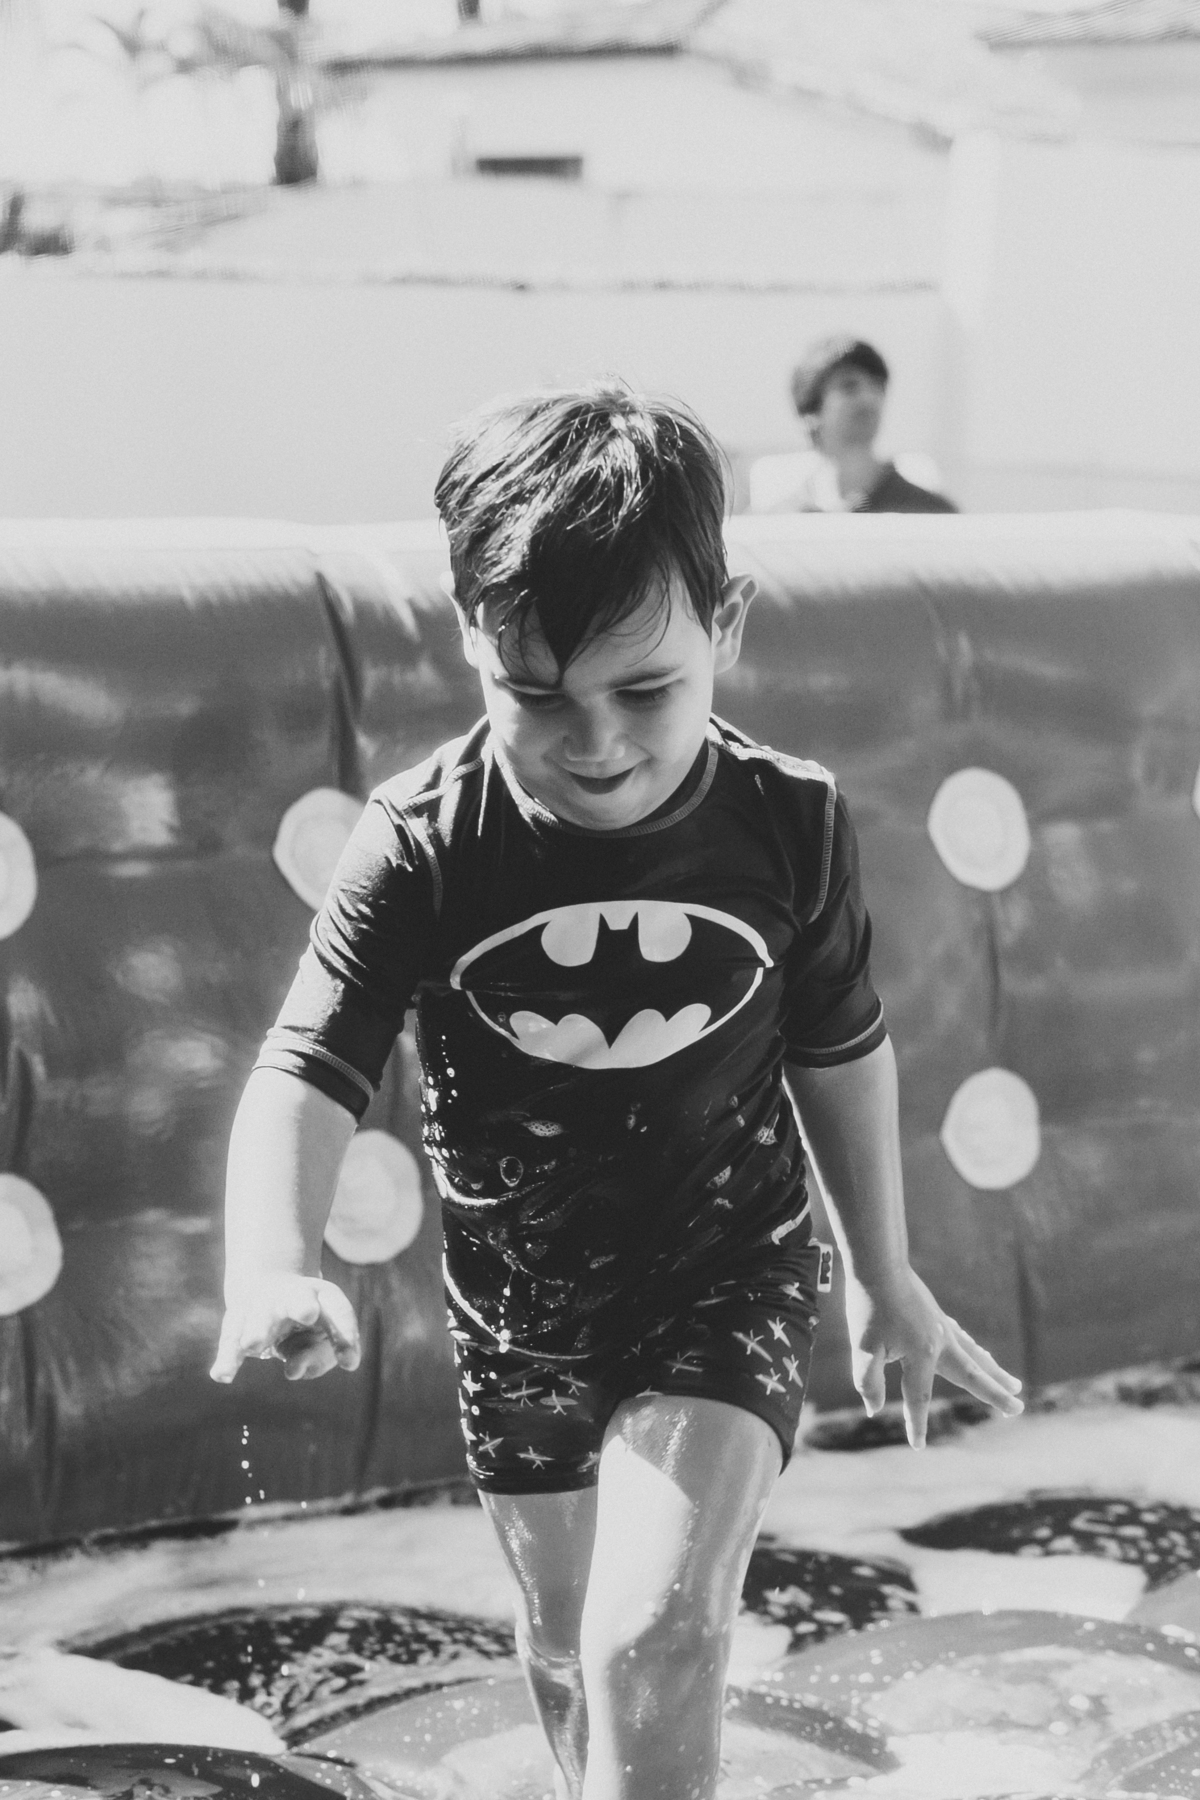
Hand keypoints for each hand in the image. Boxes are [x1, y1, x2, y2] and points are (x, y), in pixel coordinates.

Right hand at [210, 1273, 360, 1383]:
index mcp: (321, 1295)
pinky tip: (222, 1375)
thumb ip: (318, 1356)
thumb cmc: (307, 1326)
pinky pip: (231, 1340)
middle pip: (298, 1298)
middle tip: (308, 1312)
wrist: (267, 1292)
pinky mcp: (237, 1322)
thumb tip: (294, 1370)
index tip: (349, 1363)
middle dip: (303, 1305)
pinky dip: (227, 1357)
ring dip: (258, 1330)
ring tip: (253, 1345)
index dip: (345, 1335)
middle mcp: (291, 1296)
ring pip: (260, 1316)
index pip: (338, 1310)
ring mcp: (262, 1305)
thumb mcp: (322, 1339)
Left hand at [844, 1262, 1022, 1447]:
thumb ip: (869, 1381)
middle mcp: (940, 1343)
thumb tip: (874, 1409)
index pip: (919, 1398)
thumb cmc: (869, 1305)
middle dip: (995, 1394)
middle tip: (1018, 1408)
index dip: (917, 1423)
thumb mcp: (863, 1347)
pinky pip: (964, 1340)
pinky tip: (980, 1355)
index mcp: (922, 1355)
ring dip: (994, 1372)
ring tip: (1015, 1385)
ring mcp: (942, 1328)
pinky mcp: (937, 1316)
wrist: (878, 1264)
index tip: (919, 1446)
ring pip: (974, 1356)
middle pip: (972, 1375)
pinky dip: (976, 1351)